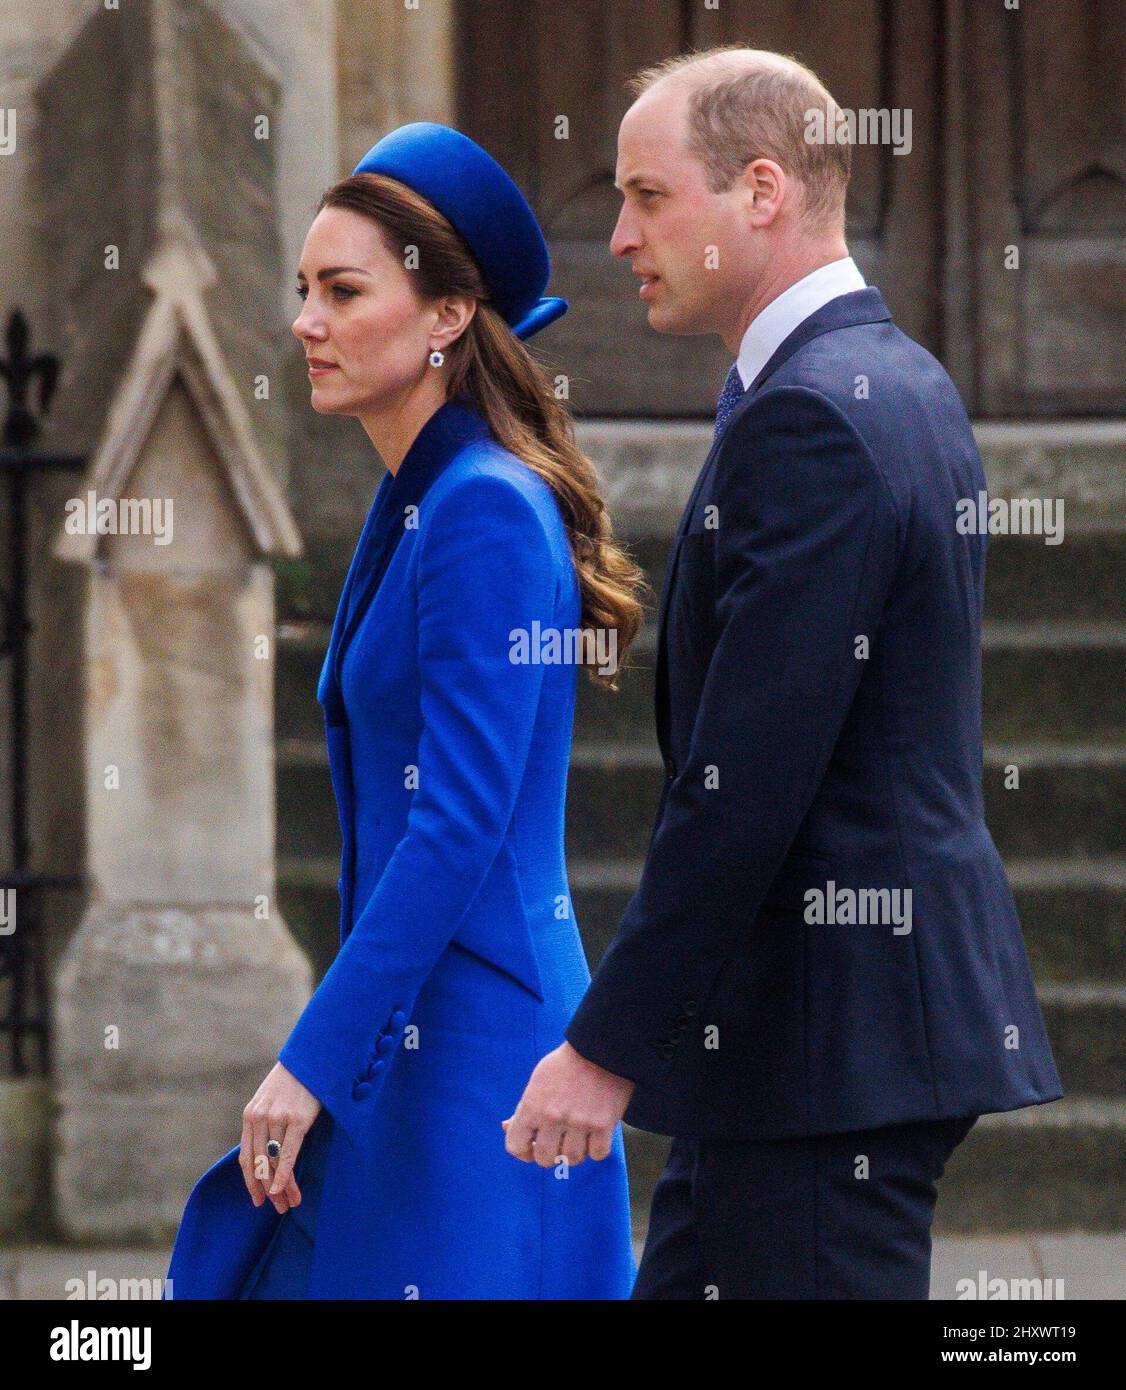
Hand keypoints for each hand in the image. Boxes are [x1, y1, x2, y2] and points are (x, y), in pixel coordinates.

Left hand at [240, 1063, 321, 1213]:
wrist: (311, 1057)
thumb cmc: (293, 1081)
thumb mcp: (271, 1099)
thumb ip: (265, 1122)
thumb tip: (268, 1152)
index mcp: (250, 1115)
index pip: (247, 1157)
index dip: (250, 1181)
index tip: (257, 1199)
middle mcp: (260, 1118)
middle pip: (260, 1164)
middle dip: (267, 1190)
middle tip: (276, 1208)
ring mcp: (278, 1119)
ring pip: (275, 1162)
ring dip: (280, 1187)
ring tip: (288, 1204)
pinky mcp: (298, 1120)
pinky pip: (288, 1153)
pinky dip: (284, 1174)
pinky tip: (283, 1189)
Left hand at [503, 1042, 634, 1167]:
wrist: (600, 1048)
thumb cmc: (565, 1065)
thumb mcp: (537, 1082)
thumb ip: (523, 1108)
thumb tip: (507, 1127)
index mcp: (532, 1105)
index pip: (515, 1145)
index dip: (523, 1152)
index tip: (533, 1147)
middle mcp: (553, 1117)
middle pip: (545, 1159)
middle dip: (551, 1153)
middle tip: (558, 1142)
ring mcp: (579, 1122)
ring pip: (572, 1159)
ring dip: (575, 1151)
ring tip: (578, 1136)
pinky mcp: (603, 1125)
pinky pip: (597, 1154)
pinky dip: (596, 1149)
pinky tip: (595, 1135)